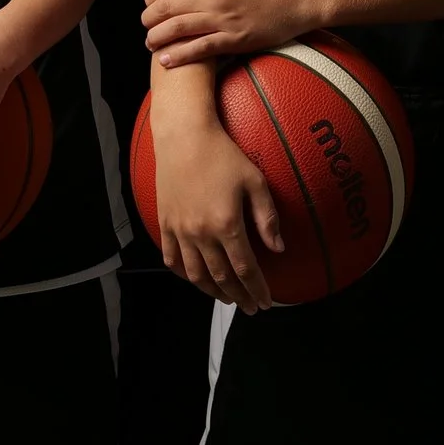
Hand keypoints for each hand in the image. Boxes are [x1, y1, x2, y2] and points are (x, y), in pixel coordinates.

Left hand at [142, 0, 319, 67]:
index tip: (148, 6)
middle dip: (149, 19)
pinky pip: (200, 49)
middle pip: (167, 8)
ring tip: (150, 43)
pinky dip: (179, 56)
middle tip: (145, 26)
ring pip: (178, 29)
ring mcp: (222, 19)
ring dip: (157, 38)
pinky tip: (166, 60)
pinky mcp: (234, 39)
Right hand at [151, 116, 285, 312]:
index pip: (245, 269)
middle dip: (238, 297)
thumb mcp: (255, 181)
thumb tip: (278, 249)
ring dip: (212, 291)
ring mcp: (180, 230)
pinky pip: (171, 258)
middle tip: (249, 308)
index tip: (266, 302)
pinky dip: (183, 274)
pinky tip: (194, 278)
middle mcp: (201, 233)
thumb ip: (267, 218)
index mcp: (227, 224)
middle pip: (221, 278)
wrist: (184, 136)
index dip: (257, 290)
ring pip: (195, 274)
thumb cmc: (223, 154)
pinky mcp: (165, 223)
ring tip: (226, 298)